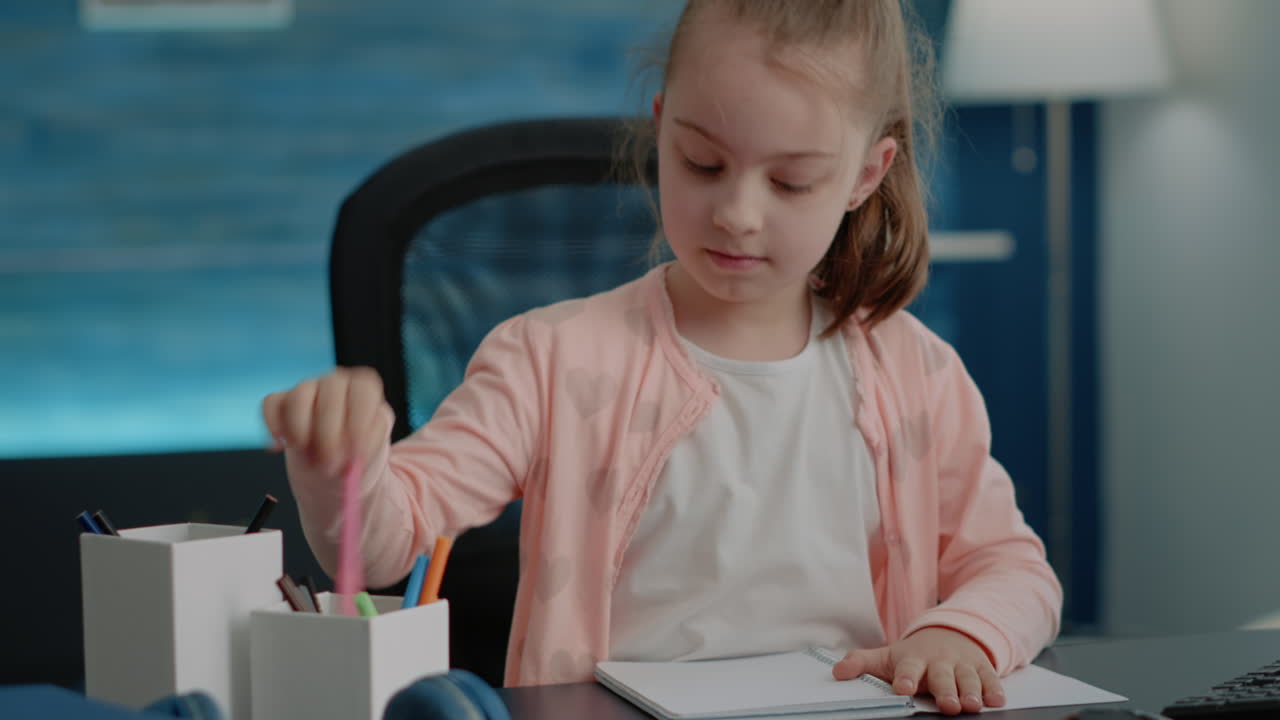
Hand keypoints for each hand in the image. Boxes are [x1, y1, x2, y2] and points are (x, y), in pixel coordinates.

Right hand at [261, 366, 394, 474]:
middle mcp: (336, 383)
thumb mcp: (366, 456)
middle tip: (329, 467)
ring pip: (299, 398)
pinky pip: (271, 404)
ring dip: (300, 432)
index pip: (363, 390)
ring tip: (308, 460)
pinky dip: (273, 427)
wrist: (332, 465)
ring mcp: (306, 388)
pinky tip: (279, 447)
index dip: (360, 422)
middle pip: (331, 394)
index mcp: (364, 390)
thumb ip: (361, 455)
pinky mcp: (280, 400)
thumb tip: (350, 465)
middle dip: (329, 436)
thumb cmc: (352, 455)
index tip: (355, 453)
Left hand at [832, 627, 1004, 715]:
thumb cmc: (915, 654)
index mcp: (914, 659)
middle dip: (945, 690)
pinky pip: (990, 679)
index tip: (902, 688)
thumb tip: (837, 672)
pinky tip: (996, 700)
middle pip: (942, 677)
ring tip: (971, 705)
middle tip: (946, 704)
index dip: (905, 678)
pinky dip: (994, 689)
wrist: (950, 633)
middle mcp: (939, 662)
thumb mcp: (888, 656)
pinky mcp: (982, 668)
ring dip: (970, 692)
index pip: (907, 668)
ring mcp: (962, 665)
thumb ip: (862, 663)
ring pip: (968, 679)